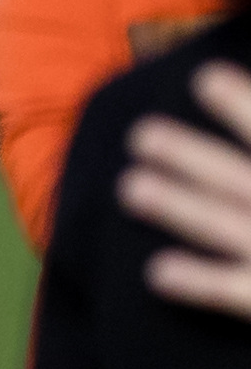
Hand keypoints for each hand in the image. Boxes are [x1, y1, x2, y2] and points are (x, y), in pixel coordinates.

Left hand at [124, 62, 250, 318]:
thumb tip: (225, 90)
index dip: (244, 106)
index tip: (204, 76)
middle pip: (240, 179)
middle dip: (191, 156)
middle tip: (140, 135)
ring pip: (228, 228)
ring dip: (178, 208)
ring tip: (130, 188)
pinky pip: (236, 291)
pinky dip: (199, 284)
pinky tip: (156, 273)